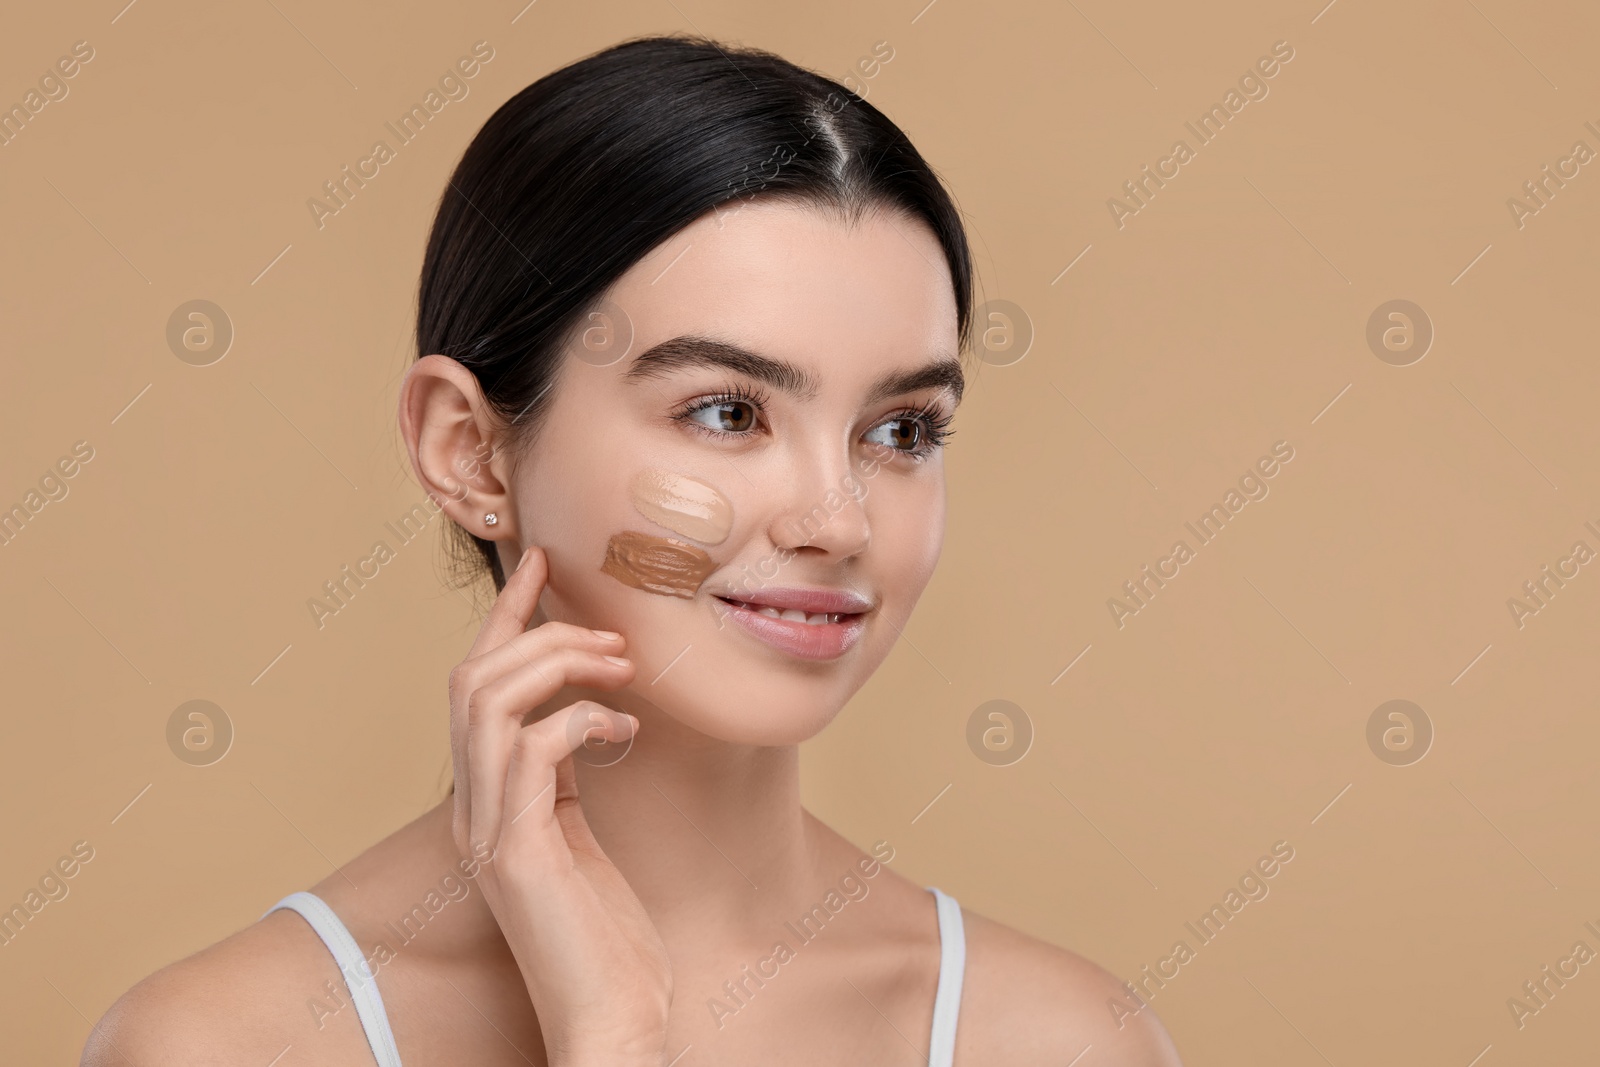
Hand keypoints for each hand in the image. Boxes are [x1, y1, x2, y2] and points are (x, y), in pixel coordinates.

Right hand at [448, 544, 670, 1064]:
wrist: (608, 1017)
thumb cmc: (605, 936)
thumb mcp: (579, 836)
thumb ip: (564, 778)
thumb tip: (588, 714)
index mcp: (486, 800)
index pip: (477, 687)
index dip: (505, 618)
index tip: (543, 565)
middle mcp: (472, 809)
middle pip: (471, 679)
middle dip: (536, 631)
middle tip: (609, 631)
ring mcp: (485, 831)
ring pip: (487, 702)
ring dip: (558, 666)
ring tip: (620, 668)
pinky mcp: (516, 853)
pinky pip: (530, 750)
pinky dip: (579, 720)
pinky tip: (624, 732)